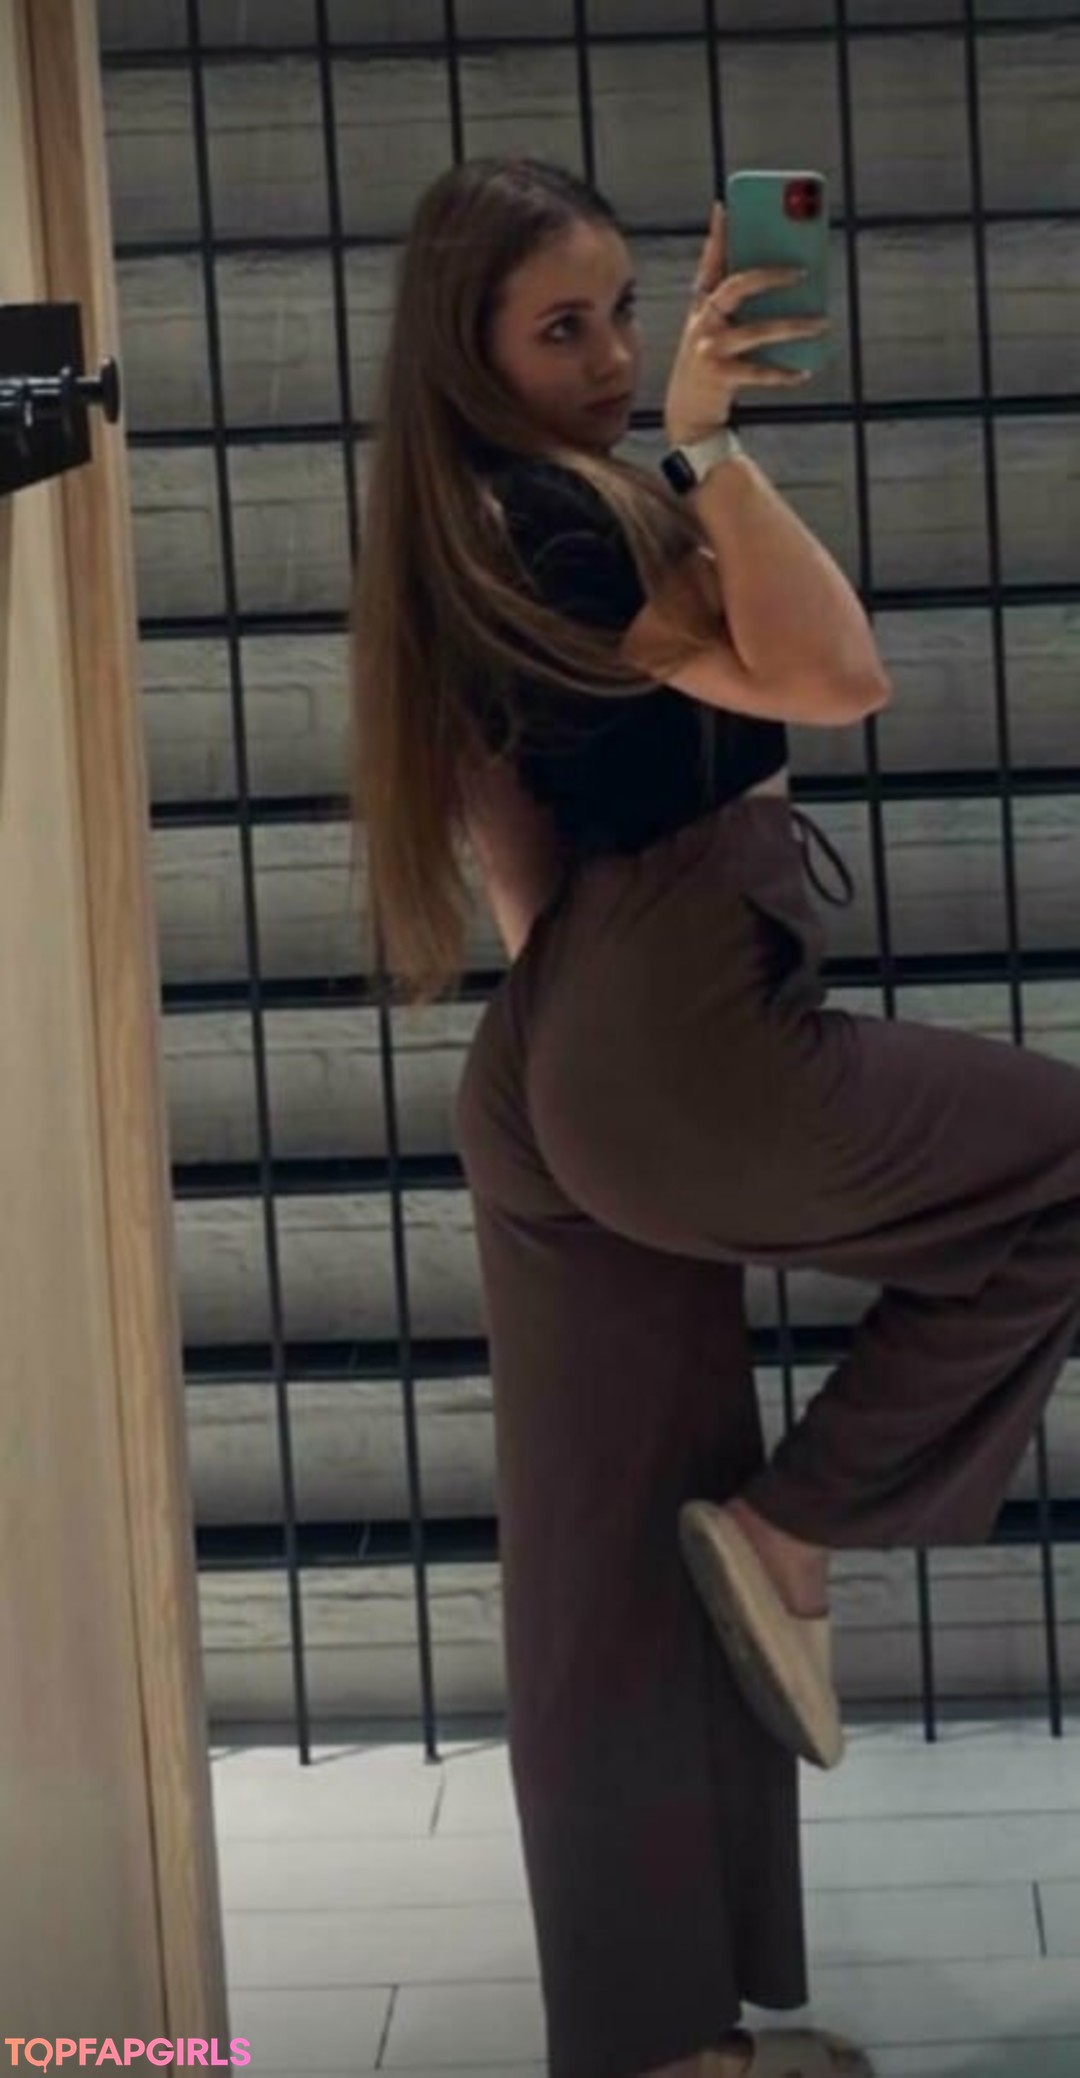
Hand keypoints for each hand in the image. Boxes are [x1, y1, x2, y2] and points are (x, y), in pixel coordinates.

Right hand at [663, 201, 830, 446]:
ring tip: (822, 324)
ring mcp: (709, 348)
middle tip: (802, 271)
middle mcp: (703, 322)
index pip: (710, 263)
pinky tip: (804, 371)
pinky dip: (784, 373)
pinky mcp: (719, 376)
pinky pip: (760, 372)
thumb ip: (738, 304)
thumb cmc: (710, 363)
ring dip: (794, 326)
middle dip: (770, 275)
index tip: (725, 206)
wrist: (688, 413)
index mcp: (702, 306)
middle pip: (737, 287)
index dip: (717, 235)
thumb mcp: (715, 329)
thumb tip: (788, 281)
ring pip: (757, 331)